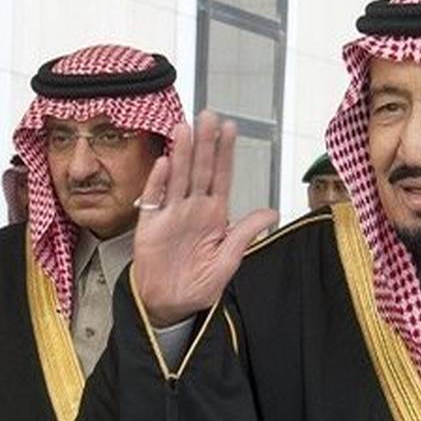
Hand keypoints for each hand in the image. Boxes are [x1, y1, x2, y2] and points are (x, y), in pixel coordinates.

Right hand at [132, 111, 277, 326]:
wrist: (169, 305)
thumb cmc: (198, 285)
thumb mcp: (228, 261)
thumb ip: (245, 234)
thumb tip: (271, 212)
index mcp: (214, 215)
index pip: (221, 177)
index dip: (225, 153)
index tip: (230, 128)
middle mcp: (192, 209)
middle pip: (199, 170)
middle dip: (204, 143)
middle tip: (208, 116)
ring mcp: (170, 214)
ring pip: (177, 177)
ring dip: (181, 153)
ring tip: (185, 129)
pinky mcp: (149, 225)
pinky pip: (153, 199)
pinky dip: (158, 182)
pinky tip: (164, 163)